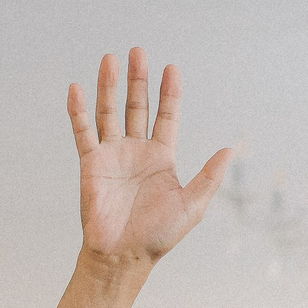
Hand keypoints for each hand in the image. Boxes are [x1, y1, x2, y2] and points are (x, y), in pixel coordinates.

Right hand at [69, 49, 233, 272]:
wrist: (124, 256)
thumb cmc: (159, 236)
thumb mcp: (192, 206)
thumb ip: (209, 177)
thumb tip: (230, 150)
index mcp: (162, 158)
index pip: (166, 117)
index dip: (169, 93)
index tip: (171, 68)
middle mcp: (136, 151)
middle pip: (137, 107)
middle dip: (138, 80)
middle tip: (138, 52)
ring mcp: (112, 155)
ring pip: (110, 112)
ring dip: (109, 86)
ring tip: (110, 58)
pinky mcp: (91, 164)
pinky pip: (83, 132)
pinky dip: (78, 111)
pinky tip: (76, 88)